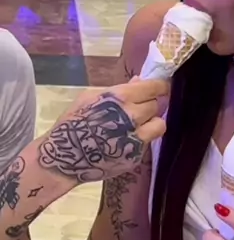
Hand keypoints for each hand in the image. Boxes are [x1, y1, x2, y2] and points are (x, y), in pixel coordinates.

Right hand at [38, 78, 169, 183]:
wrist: (64, 157)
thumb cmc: (72, 123)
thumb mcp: (89, 97)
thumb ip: (117, 89)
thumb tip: (139, 81)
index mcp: (120, 97)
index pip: (153, 88)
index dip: (161, 86)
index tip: (162, 87)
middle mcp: (132, 116)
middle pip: (155, 105)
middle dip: (149, 105)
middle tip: (139, 108)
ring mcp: (135, 138)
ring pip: (159, 125)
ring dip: (152, 122)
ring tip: (140, 124)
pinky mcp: (135, 156)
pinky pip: (147, 142)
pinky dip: (141, 139)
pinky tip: (126, 140)